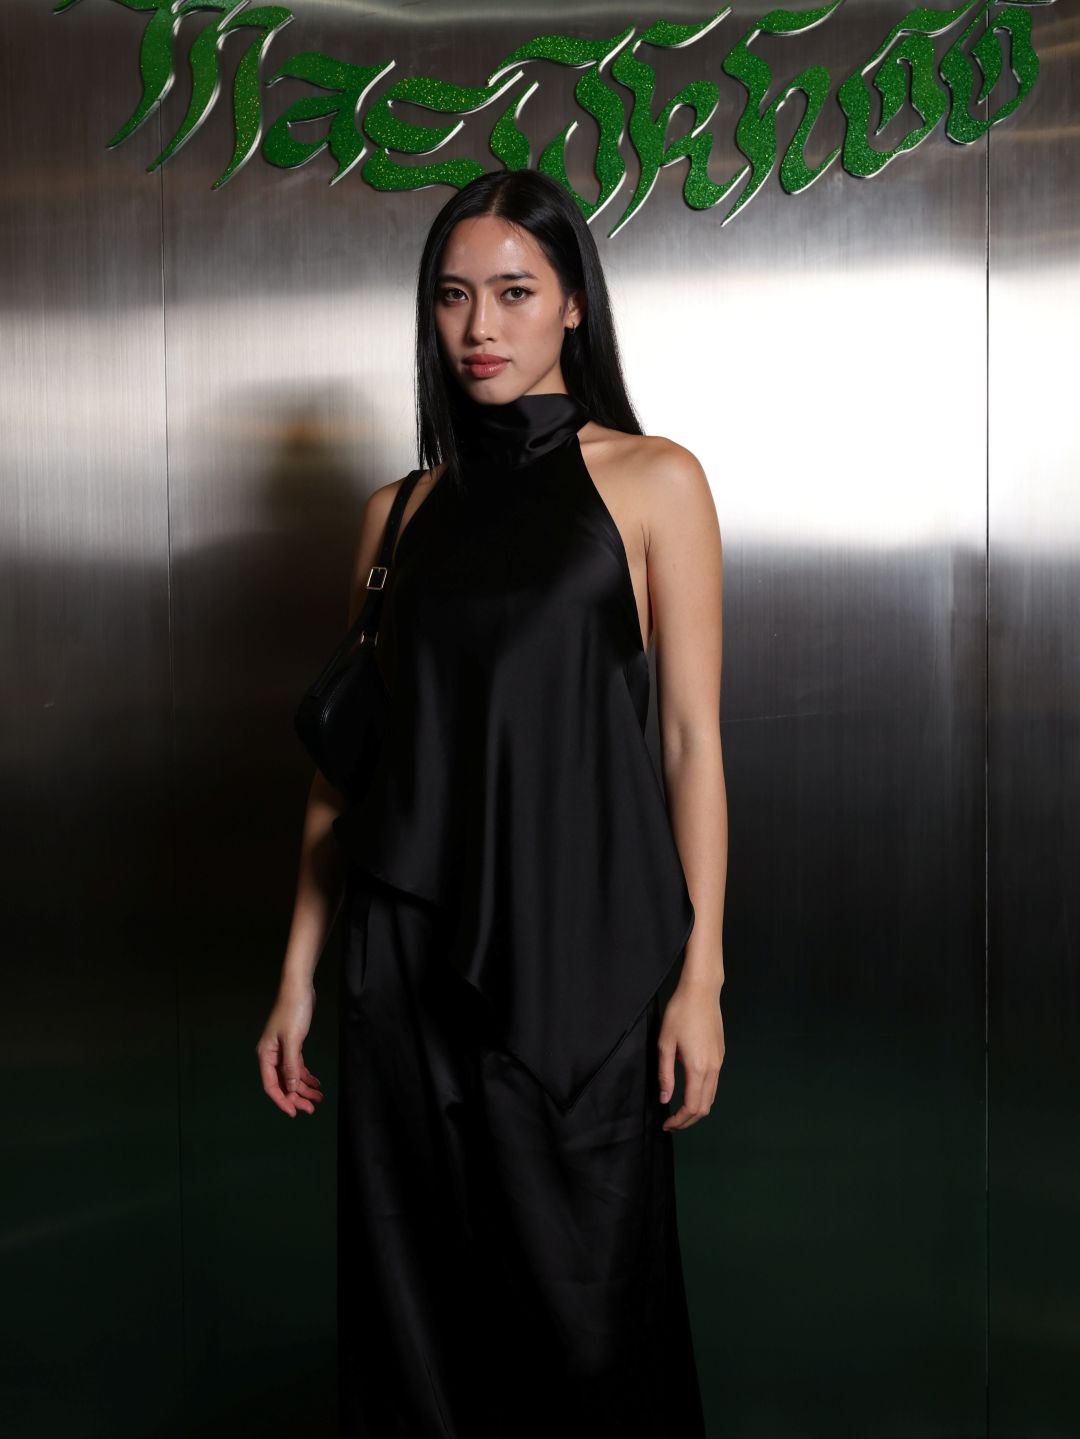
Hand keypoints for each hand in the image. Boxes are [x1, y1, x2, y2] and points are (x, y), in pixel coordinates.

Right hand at [256, 980, 323, 1117]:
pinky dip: (306, 1076)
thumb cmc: (293, 1011)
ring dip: (304, 1088)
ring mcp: (282, 1051)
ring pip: (292, 1077)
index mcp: (266, 1055)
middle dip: (297, 1097)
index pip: (271, 1086)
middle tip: (312, 1108)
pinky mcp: (293, 1046)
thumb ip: (291, 1065)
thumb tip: (292, 1088)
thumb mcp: (293, 1040)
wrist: (299, 989)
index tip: (295, 1112)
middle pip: (283, 1084)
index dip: (282, 1100)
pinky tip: (316, 1083)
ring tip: (319, 1098)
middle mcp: (271, 1055)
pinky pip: (298, 1067)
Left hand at [657, 979, 724, 1130]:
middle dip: (688, 1120)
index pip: (692, 1106)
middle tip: (671, 1123)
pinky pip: (714, 1083)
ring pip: (712, 1096)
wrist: (702, 991)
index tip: (666, 1125)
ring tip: (679, 1111)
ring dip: (696, 1109)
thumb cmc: (680, 1013)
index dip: (679, 1120)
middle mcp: (713, 1068)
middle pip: (705, 1106)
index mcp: (698, 1068)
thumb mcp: (665, 1043)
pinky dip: (703, 1095)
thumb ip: (665, 1074)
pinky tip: (689, 1090)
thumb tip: (665, 1099)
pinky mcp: (720, 1055)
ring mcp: (719, 1062)